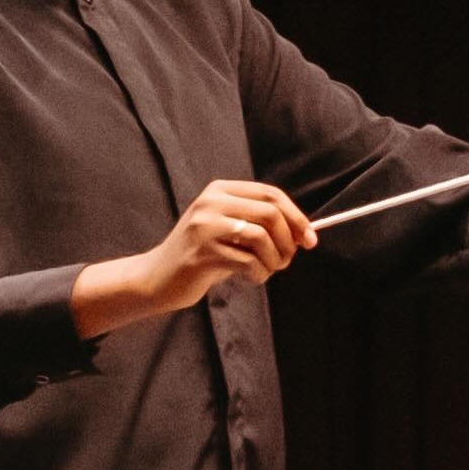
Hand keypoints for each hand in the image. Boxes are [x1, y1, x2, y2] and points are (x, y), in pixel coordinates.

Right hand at [74, 178, 314, 335]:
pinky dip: (259, 273)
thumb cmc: (201, 257)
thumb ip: (260, 225)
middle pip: (270, 212)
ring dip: (275, 260)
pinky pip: (249, 261)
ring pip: (262, 237)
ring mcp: (205, 225)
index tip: (311, 238)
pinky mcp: (203, 252)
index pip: (271, 194)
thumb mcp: (229, 231)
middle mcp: (211, 202)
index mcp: (220, 190)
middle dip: (289, 240)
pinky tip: (252, 278)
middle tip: (288, 259)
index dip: (297, 216)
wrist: (157, 278)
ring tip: (267, 270)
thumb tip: (305, 233)